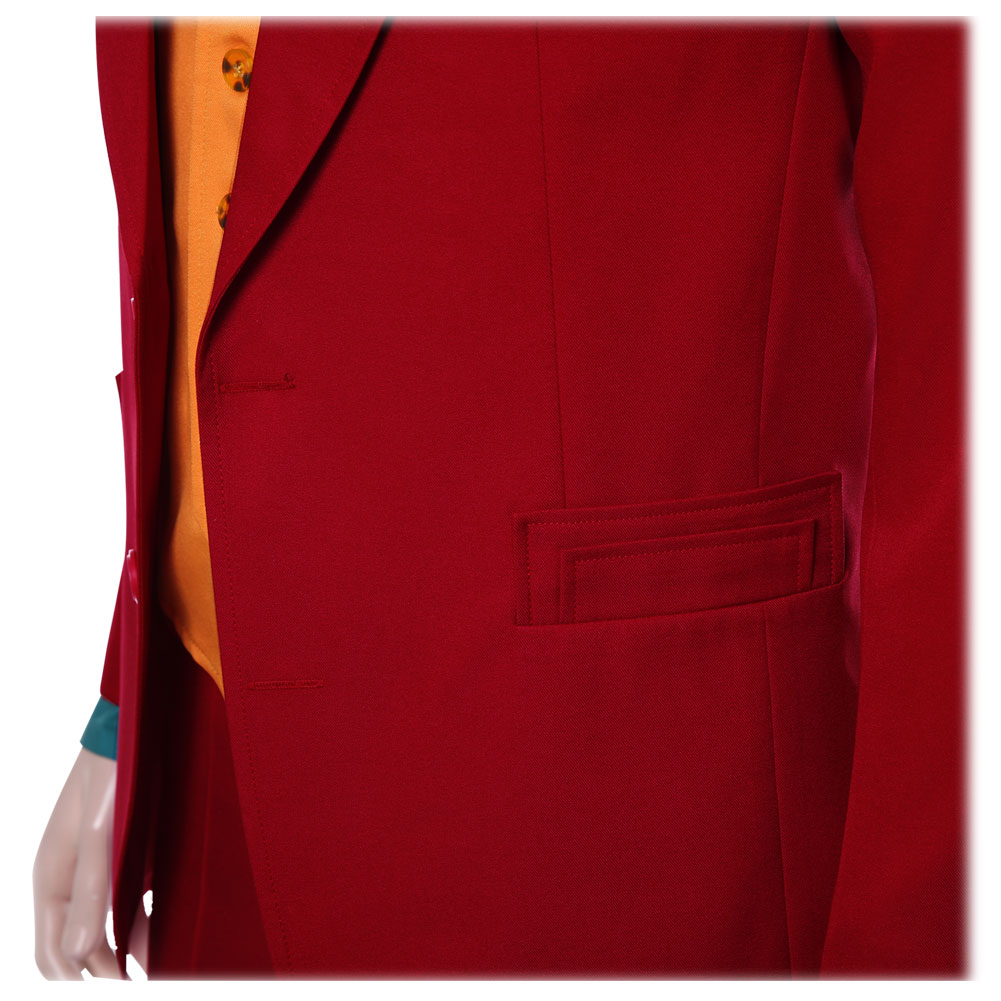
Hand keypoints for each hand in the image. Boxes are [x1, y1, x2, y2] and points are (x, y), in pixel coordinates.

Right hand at [32, 746, 148, 977]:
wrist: (138, 729)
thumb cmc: (114, 773)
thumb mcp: (100, 832)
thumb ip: (91, 891)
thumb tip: (75, 956)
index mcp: (51, 879)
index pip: (52, 955)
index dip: (81, 984)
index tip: (118, 991)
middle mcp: (70, 881)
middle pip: (78, 949)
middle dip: (104, 974)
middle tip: (142, 987)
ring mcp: (98, 870)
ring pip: (106, 929)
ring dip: (128, 952)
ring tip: (160, 972)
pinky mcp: (125, 859)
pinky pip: (129, 904)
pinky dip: (144, 925)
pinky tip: (167, 938)